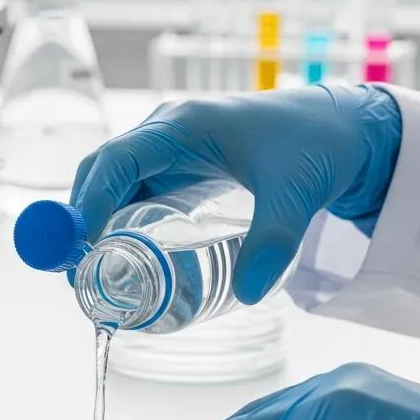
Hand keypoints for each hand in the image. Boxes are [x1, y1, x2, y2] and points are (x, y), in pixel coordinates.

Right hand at [70, 84, 400, 303]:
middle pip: (101, 175)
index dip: (89, 204)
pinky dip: (119, 228)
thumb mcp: (296, 194)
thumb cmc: (315, 147)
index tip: (79, 251)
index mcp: (182, 126)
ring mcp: (169, 153)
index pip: (116, 162)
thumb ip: (274, 242)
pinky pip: (135, 198)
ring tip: (95, 279)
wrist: (340, 131)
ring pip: (113, 189)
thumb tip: (247, 293)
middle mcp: (166, 135)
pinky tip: (125, 263)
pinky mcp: (179, 172)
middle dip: (80, 224)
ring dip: (95, 229)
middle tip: (79, 278)